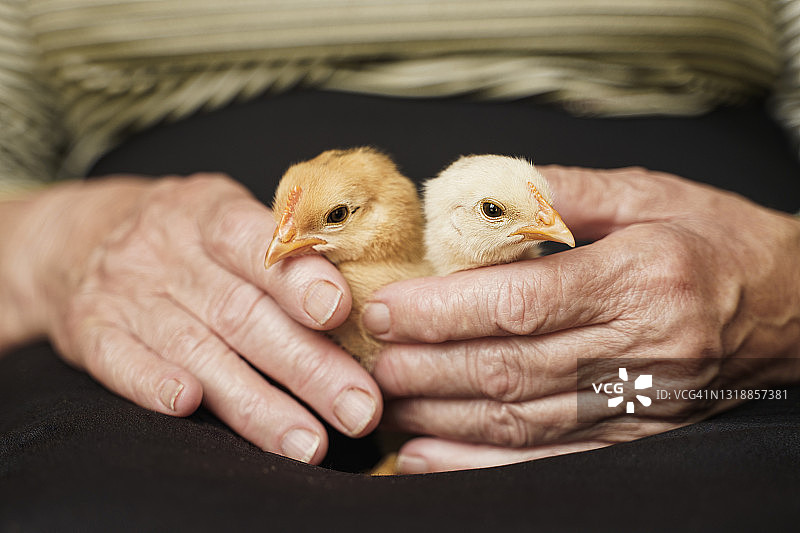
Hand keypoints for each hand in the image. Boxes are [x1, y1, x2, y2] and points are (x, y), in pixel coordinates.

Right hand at [4, 174, 381, 463]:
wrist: (79, 235)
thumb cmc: (184, 235)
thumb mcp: (225, 215)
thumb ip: (280, 253)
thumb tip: (357, 306)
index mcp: (211, 214)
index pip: (257, 243)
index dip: (297, 279)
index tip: (339, 311)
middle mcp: (169, 252)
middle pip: (243, 314)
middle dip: (306, 366)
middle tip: (358, 408)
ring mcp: (128, 292)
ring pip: (198, 350)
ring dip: (255, 402)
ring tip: (307, 442)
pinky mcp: (91, 329)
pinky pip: (121, 358)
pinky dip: (153, 383)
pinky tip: (189, 408)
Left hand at [365, 166, 799, 472]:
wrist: (787, 307)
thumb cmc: (715, 240)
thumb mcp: (650, 193)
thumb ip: (563, 191)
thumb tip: (479, 193)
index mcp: (643, 277)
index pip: (523, 302)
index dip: (445, 310)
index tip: (389, 309)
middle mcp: (644, 348)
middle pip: (512, 368)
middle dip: (428, 368)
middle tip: (371, 359)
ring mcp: (642, 403)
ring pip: (520, 420)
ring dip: (441, 417)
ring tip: (386, 401)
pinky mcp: (637, 436)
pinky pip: (550, 462)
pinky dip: (481, 466)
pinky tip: (428, 458)